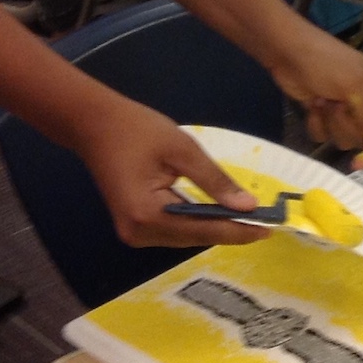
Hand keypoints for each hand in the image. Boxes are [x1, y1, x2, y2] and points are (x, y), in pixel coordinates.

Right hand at [70, 96, 271, 247]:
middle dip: (230, 230)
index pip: (204, 229)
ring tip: (249, 221)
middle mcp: (139, 232)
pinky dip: (196, 222)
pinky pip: (173, 230)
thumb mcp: (182, 150)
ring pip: (185, 237)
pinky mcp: (134, 226)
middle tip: (265, 224)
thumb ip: (215, 180)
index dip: (238, 230)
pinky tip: (218, 215)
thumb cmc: (137, 130)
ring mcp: (134, 233)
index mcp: (147, 214)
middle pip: (194, 237)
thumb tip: (247, 206)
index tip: (269, 230)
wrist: (93, 125)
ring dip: (214, 228)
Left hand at [268, 27, 362, 151]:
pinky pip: (325, 136)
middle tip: (337, 104)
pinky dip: (316, 123)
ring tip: (323, 99)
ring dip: (331, 123)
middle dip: (348, 125)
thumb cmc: (326, 63)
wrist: (288, 52)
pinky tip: (312, 104)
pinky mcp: (325, 116)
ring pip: (344, 139)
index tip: (360, 161)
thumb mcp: (355, 86)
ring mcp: (346, 110)